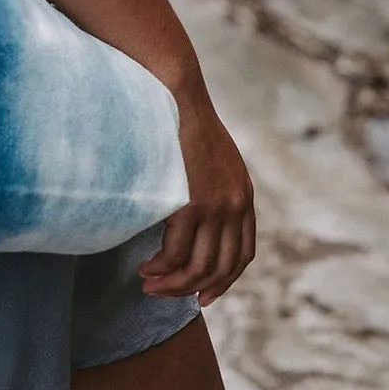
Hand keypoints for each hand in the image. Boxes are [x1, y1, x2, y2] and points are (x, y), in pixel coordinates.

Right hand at [139, 85, 254, 303]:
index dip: (224, 281)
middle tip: (166, 294)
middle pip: (223, 268)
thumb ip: (212, 189)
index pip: (243, 254)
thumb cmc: (182, 122)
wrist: (176, 94)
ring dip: (173, 284)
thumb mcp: (211, 159)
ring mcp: (216, 207)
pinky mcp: (192, 204)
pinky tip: (145, 267)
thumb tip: (195, 218)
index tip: (203, 295)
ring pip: (199, 268)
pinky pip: (176, 253)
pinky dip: (160, 267)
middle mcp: (236, 206)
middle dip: (194, 289)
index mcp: (243, 196)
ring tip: (149, 284)